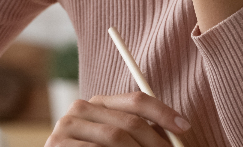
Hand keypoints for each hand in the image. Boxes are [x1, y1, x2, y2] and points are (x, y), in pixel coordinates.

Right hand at [46, 92, 190, 146]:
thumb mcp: (121, 141)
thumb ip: (143, 134)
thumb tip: (180, 131)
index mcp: (99, 102)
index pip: (137, 100)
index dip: (163, 112)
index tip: (185, 127)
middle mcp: (81, 108)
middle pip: (130, 122)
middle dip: (156, 142)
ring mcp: (66, 126)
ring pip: (116, 138)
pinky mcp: (57, 145)